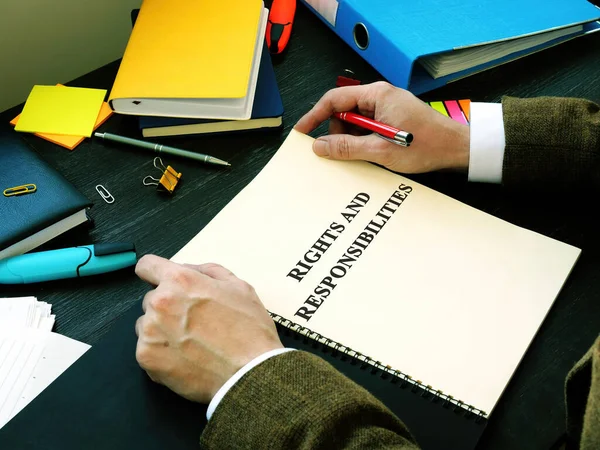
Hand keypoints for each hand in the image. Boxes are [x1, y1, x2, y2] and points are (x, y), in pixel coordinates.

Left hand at [134, 255, 282, 403]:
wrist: (249, 374)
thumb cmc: (248, 332)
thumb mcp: (239, 287)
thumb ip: (208, 271)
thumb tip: (188, 269)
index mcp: (181, 281)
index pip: (147, 266)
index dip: (154, 272)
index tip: (157, 280)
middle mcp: (160, 303)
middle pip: (151, 298)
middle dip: (168, 306)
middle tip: (192, 321)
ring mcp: (150, 332)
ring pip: (147, 324)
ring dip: (162, 329)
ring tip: (190, 341)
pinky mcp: (147, 358)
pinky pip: (147, 349)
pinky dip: (162, 353)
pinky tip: (186, 357)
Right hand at [294, 81, 469, 173]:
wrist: (456, 149)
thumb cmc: (427, 145)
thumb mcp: (380, 150)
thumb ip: (347, 147)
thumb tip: (320, 146)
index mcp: (377, 95)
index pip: (334, 100)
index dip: (314, 116)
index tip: (303, 131)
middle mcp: (380, 97)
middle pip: (343, 111)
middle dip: (336, 132)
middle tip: (334, 153)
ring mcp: (387, 108)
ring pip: (355, 122)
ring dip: (352, 139)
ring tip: (363, 155)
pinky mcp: (392, 118)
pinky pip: (367, 128)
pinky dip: (363, 141)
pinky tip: (370, 155)